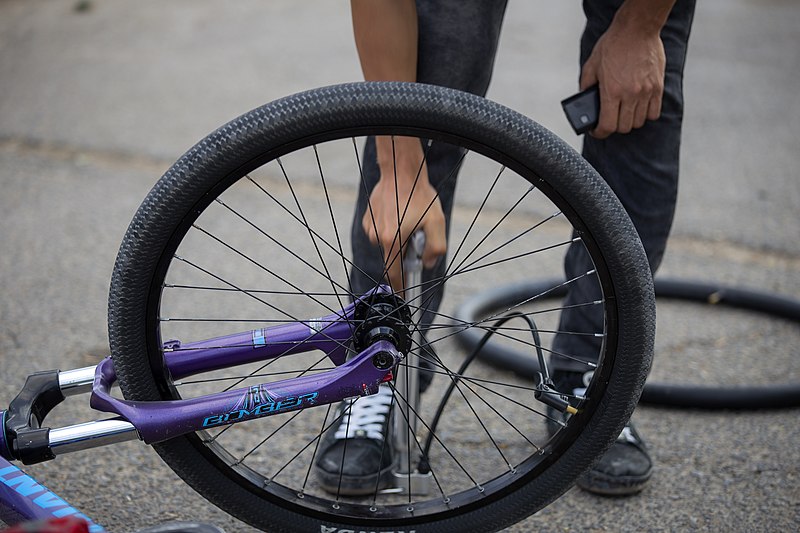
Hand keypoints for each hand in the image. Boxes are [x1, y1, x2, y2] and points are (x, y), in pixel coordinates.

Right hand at [362, 136, 446, 291]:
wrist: (400, 171)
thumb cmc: (419, 195)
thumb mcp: (437, 222)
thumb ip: (436, 248)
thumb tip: (428, 263)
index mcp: (392, 241)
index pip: (394, 274)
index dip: (400, 287)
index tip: (403, 297)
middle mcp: (377, 237)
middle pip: (392, 257)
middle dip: (404, 252)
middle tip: (416, 235)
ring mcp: (370, 228)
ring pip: (386, 243)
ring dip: (397, 238)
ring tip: (407, 218)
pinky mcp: (367, 219)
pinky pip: (380, 231)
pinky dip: (389, 228)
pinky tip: (397, 213)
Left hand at [581, 20, 666, 138]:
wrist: (637, 29)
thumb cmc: (613, 45)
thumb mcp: (591, 65)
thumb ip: (585, 85)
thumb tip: (585, 101)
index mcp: (611, 91)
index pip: (608, 126)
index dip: (600, 133)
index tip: (596, 130)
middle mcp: (630, 94)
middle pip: (624, 127)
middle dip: (613, 126)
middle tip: (609, 118)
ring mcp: (646, 91)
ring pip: (638, 122)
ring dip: (629, 121)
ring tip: (623, 112)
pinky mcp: (658, 87)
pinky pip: (654, 113)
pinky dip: (645, 114)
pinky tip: (638, 107)